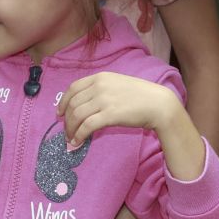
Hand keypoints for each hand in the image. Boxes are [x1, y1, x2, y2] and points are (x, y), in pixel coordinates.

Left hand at [61, 72, 187, 150]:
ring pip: (77, 115)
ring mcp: (104, 100)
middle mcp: (99, 86)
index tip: (59, 113)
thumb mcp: (117, 84)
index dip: (63, 102)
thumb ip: (101, 89)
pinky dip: (79, 135)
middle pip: (73, 104)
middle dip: (66, 120)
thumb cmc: (140, 95)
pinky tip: (78, 142)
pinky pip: (87, 126)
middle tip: (66, 131)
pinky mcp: (109, 115)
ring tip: (70, 139)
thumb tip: (85, 104)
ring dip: (70, 129)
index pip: (73, 88)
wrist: (158, 104)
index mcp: (100, 77)